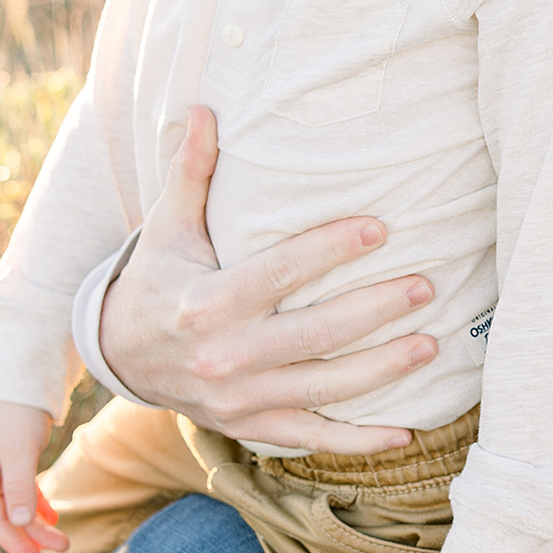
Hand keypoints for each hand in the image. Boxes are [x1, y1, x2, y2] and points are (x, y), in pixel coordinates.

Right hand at [0, 398, 67, 552]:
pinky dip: (38, 503)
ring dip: (38, 523)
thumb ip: (19, 487)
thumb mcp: (18, 450)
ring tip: (63, 539)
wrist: (23, 372)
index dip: (16, 542)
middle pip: (7, 515)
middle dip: (32, 535)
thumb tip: (20, 522)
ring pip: (17, 504)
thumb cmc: (17, 410)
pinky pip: (24, 490)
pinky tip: (53, 516)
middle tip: (60, 551)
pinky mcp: (14, 458)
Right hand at [98, 105, 438, 449]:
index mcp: (206, 303)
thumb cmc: (157, 281)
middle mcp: (224, 356)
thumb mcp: (166, 229)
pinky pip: (313, 439)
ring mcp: (239, 399)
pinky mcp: (250, 428)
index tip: (381, 227)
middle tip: (427, 286)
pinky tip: (405, 434)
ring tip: (432, 344)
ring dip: (383, 371)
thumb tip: (206, 109)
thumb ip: (192, 172)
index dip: (331, 250)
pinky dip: (359, 443)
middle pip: (315, 334)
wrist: (120, 358)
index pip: (280, 272)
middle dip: (376, 311)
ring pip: (324, 388)